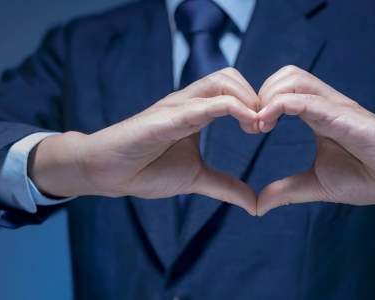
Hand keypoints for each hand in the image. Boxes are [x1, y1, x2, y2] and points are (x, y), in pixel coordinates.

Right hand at [28, 68, 259, 214]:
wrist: (108, 174)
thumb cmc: (147, 170)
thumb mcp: (196, 179)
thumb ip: (226, 187)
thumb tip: (254, 203)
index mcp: (198, 113)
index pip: (234, 90)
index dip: (256, 105)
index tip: (266, 129)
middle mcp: (189, 103)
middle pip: (231, 76)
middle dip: (256, 97)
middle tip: (265, 126)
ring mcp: (177, 106)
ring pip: (221, 81)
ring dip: (247, 99)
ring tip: (256, 126)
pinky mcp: (166, 117)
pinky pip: (203, 103)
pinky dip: (231, 108)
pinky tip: (247, 124)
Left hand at [256, 66, 374, 215]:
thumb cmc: (367, 177)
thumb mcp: (317, 185)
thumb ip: (287, 191)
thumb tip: (258, 205)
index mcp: (316, 116)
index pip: (282, 91)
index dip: (259, 105)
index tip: (250, 130)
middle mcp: (324, 105)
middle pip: (285, 75)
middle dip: (260, 94)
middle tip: (252, 125)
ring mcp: (335, 107)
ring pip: (294, 78)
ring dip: (268, 96)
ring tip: (260, 124)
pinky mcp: (344, 116)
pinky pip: (308, 99)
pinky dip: (281, 104)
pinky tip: (267, 122)